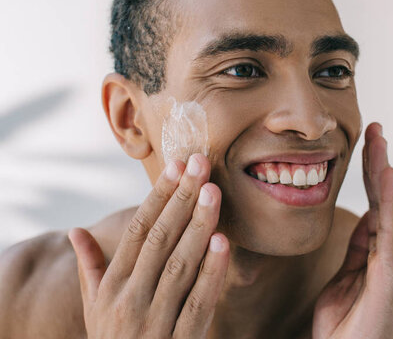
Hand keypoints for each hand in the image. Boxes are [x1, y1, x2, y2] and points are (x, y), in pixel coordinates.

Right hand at [68, 154, 228, 337]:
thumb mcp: (94, 308)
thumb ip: (89, 268)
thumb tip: (74, 231)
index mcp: (112, 287)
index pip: (138, 231)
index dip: (158, 197)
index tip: (177, 166)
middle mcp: (130, 300)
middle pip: (160, 240)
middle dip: (182, 199)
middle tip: (202, 164)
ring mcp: (155, 322)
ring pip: (180, 265)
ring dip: (199, 226)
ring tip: (214, 192)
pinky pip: (199, 302)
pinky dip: (212, 272)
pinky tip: (224, 242)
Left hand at [312, 123, 392, 338]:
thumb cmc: (347, 329)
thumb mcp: (345, 280)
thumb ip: (357, 251)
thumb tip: (364, 221)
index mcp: (383, 255)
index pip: (378, 205)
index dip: (373, 173)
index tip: (368, 143)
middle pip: (388, 199)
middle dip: (380, 163)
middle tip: (376, 128)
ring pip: (391, 207)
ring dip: (384, 171)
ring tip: (379, 140)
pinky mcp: (392, 276)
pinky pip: (389, 229)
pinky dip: (388, 199)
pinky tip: (386, 173)